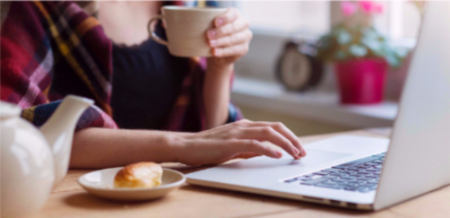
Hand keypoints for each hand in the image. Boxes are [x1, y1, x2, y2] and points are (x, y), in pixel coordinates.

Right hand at [172, 120, 305, 165]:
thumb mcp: (234, 147)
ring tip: (295, 154)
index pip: (273, 127)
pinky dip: (268, 149)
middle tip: (302, 152)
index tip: (298, 149)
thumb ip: (250, 147)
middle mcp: (244, 126)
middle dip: (292, 139)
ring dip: (285, 143)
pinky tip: (277, 155)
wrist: (186, 145)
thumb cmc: (208, 147)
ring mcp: (237, 132)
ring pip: (268, 133)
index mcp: (245, 126)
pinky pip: (254, 144)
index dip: (289, 136)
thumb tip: (268, 151)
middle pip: (275, 128)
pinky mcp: (230, 142)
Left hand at [206, 8, 251, 67]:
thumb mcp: (213, 26)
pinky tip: (214, 52)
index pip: (232, 14)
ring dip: (220, 42)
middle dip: (220, 32)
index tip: (215, 23)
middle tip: (208, 35)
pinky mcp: (244, 48)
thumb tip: (203, 26)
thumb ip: (212, 24)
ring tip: (209, 43)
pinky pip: (233, 50)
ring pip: (233, 39)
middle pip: (233, 27)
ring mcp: (245, 36)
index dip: (224, 18)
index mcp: (236, 14)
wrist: (219, 51)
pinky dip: (222, 52)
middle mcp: (243, 24)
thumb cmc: (215, 33)